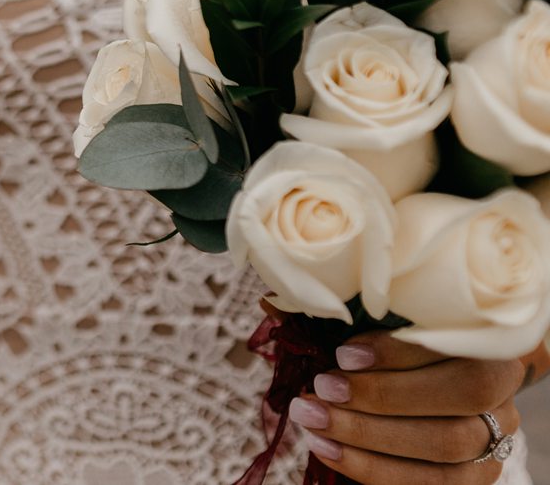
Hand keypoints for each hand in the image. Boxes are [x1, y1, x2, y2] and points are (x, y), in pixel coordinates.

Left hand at [288, 328, 524, 483]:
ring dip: (369, 435)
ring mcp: (492, 443)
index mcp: (485, 346)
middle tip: (319, 388)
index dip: (399, 352)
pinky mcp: (473, 480)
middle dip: (381, 395)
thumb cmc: (392, 354)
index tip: (341, 354)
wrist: (423, 399)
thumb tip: (271, 305)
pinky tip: (327, 448)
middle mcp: (501, 396)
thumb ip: (335, 319)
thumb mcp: (370, 330)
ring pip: (445, 447)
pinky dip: (371, 468)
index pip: (457, 346)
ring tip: (312, 419)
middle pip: (458, 399)